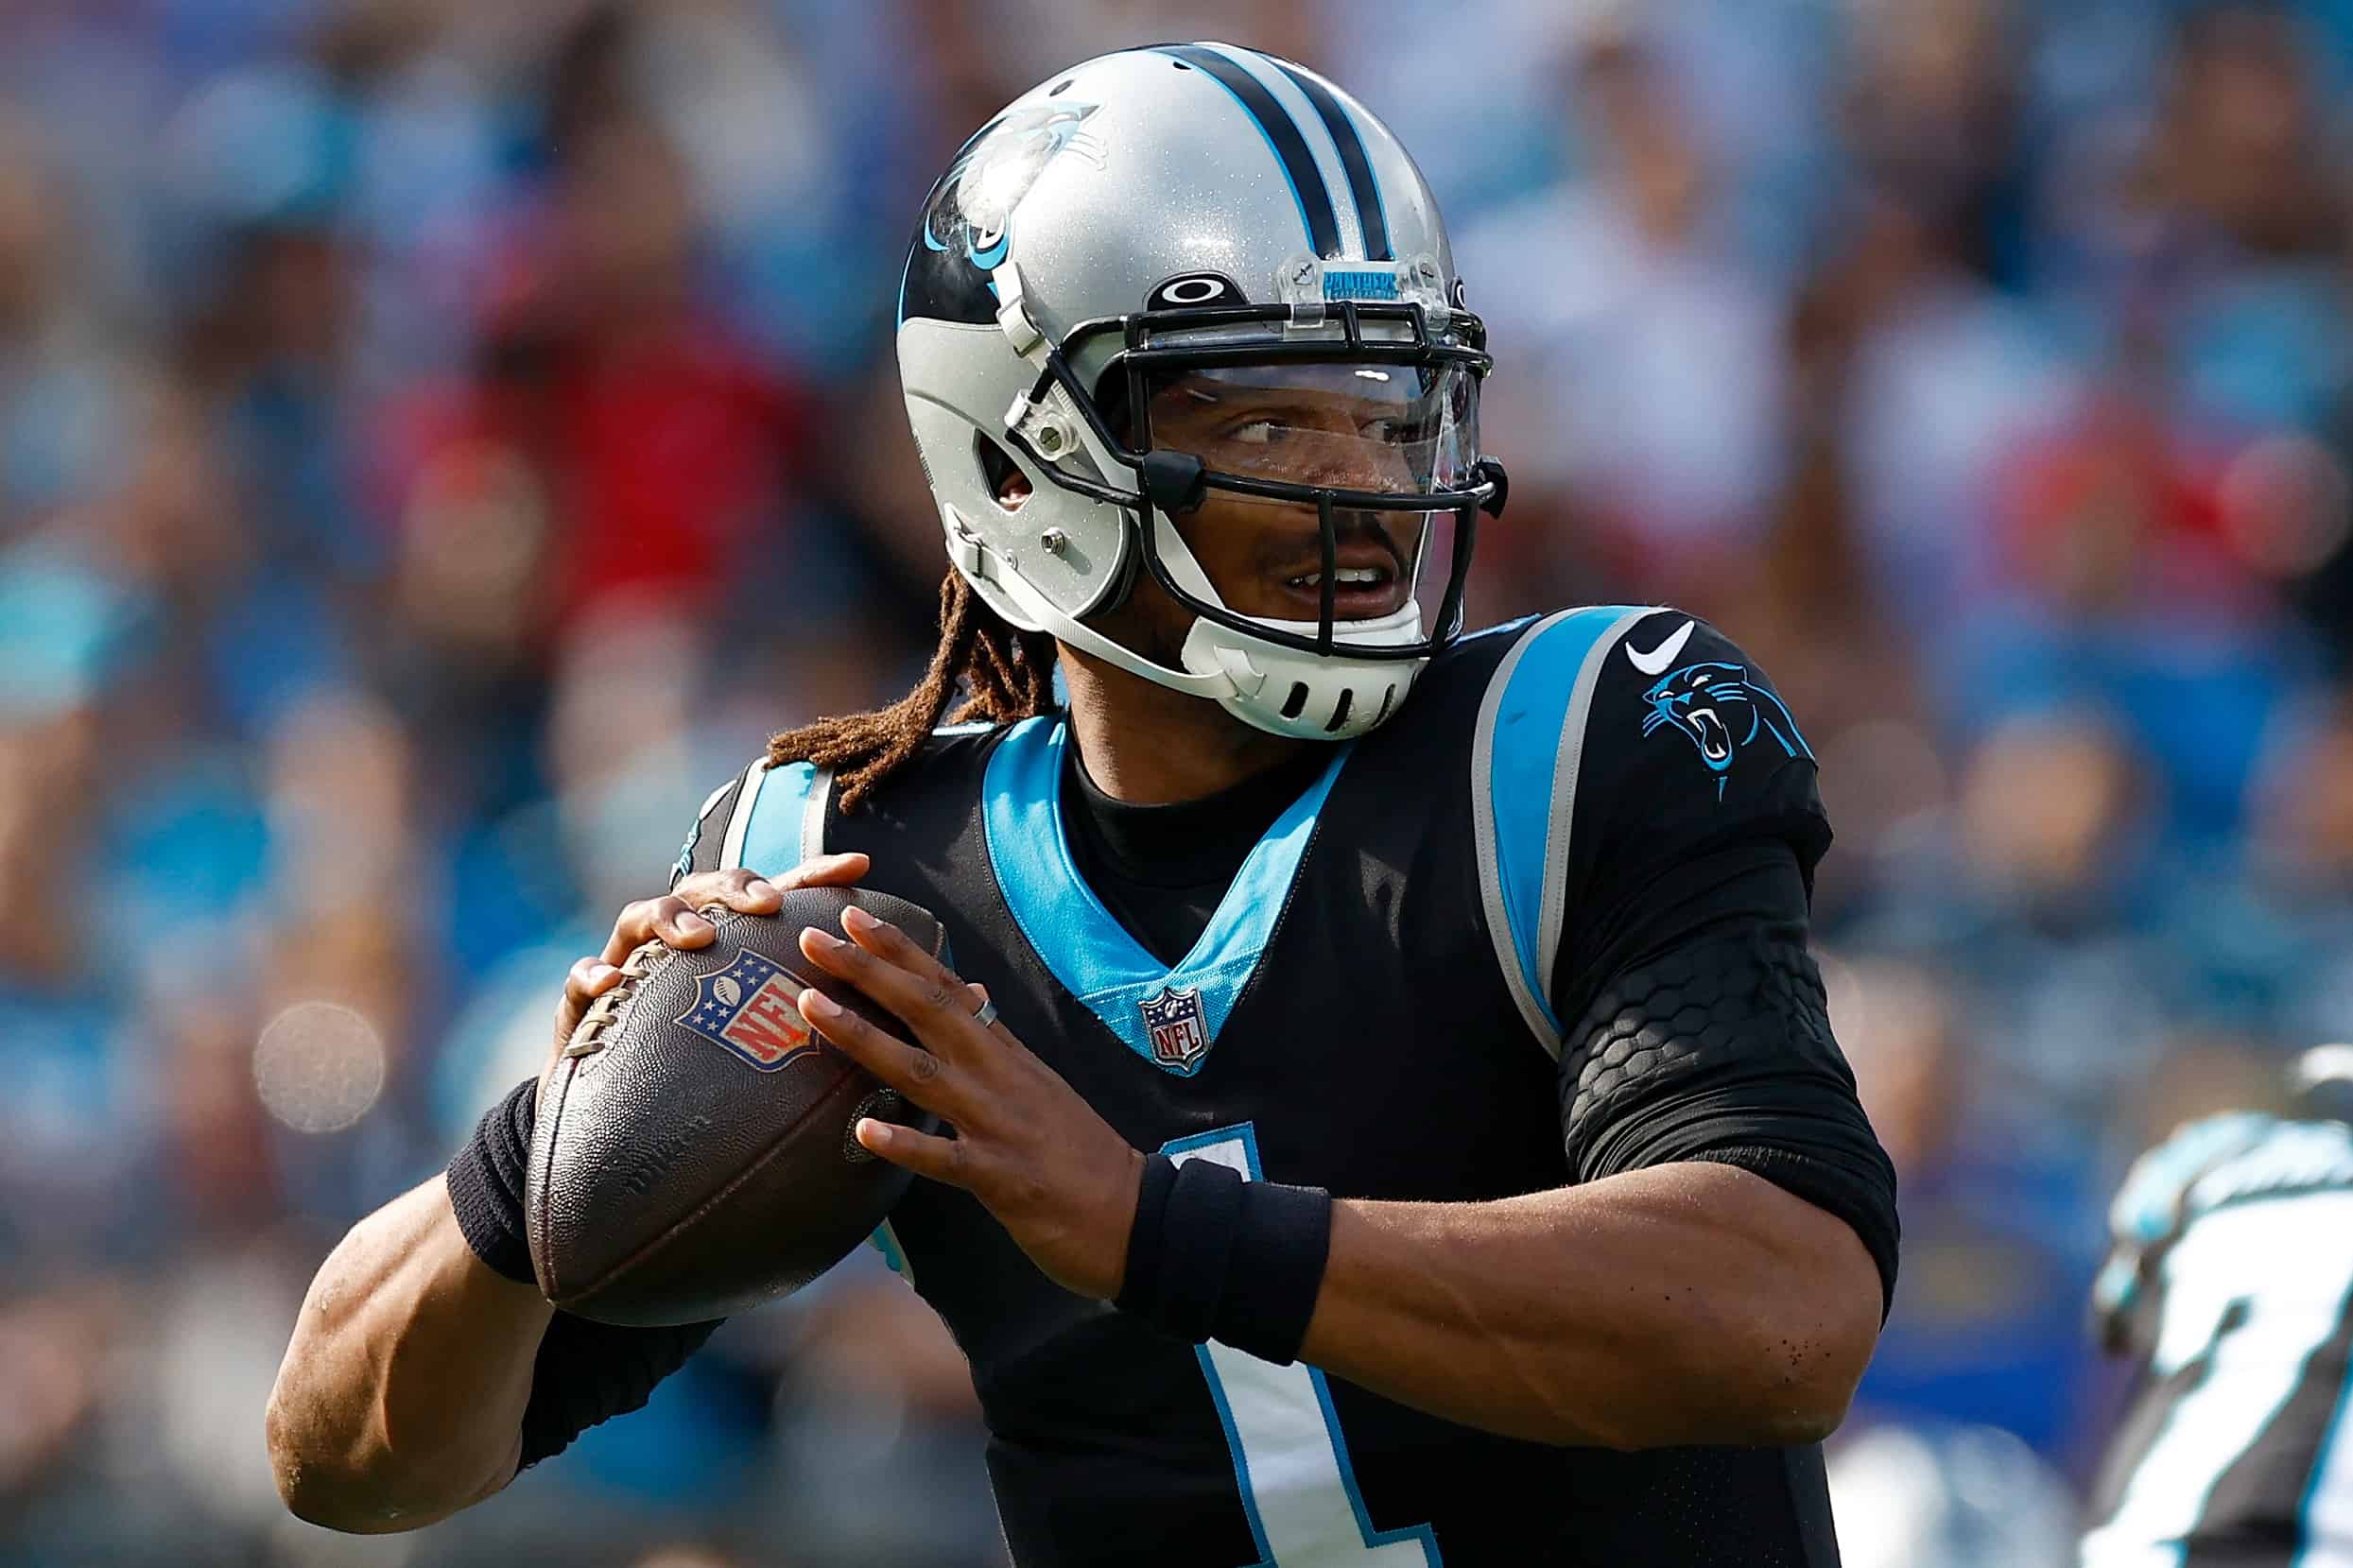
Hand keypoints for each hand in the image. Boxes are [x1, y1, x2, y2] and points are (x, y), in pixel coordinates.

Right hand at [547, 853, 871, 1094]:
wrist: (619, 1115)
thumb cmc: (703, 1069)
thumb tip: (888, 1030)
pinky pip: (583, 979)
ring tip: (699, 939)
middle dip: (737, 887)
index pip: (776, 898)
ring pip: (643, 916)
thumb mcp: (759, 1044)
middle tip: (768, 905)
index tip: (861, 867)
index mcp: (730, 946)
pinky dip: (593, 975)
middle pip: (706, 890)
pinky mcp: (587, 1001)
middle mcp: (680, 941)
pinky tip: (608, 983)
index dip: (816, 877)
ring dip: (671, 919)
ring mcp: (631, 964)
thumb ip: (809, 1024)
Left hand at [793, 905, 1145, 1300]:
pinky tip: (867, 1134)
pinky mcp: (1000, 1178)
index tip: (855, 920)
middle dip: (869, 973)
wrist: (1131, 1212)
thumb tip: (974, 993)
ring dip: (864, 1038)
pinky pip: (945, 1160)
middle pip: (926, 1012)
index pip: (946, 990)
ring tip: (814, 1008)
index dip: (900, 953)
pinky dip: (908, 1144)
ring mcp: (997, 1125)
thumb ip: (1000, 1042)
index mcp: (1006, 1054)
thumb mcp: (1040, 1083)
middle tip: (816, 940)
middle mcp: (997, 1077)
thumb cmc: (1081, 1153)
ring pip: (921, 1073)